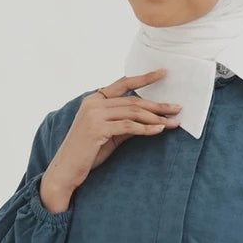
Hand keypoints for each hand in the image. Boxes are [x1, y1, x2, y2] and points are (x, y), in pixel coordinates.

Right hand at [42, 69, 182, 199]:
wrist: (66, 170)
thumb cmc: (87, 153)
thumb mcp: (109, 134)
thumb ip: (125, 123)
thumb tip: (150, 119)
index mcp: (94, 99)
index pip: (123, 83)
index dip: (144, 78)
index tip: (163, 73)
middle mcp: (93, 103)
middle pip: (133, 101)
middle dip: (157, 105)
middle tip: (177, 108)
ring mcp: (94, 115)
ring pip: (133, 112)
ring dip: (156, 118)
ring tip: (173, 122)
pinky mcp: (97, 128)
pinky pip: (128, 126)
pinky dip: (146, 128)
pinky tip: (159, 130)